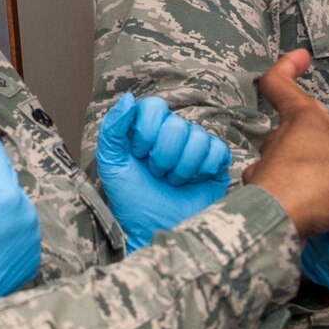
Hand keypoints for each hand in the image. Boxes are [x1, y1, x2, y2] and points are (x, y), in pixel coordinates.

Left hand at [94, 93, 232, 250]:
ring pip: (198, 138)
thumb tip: (126, 98)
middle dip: (163, 157)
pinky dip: (202, 171)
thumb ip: (112, 129)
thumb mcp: (111, 164)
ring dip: (181, 168)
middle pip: (177, 125)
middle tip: (157, 174)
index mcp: (148, 128)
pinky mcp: (216, 162)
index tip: (138, 155)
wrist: (154, 231)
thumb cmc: (132, 200)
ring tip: (173, 182)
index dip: (146, 132)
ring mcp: (196, 147)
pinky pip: (218, 151)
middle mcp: (174, 133)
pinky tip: (193, 183)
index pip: (154, 106)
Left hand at [242, 51, 328, 237]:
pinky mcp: (272, 199)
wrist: (272, 231)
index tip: (302, 57)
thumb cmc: (304, 188)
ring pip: (297, 158)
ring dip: (321, 164)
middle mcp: (281, 141)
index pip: (280, 81)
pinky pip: (294, 189)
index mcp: (299, 120)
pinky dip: (311, 193)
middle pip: (304, 126)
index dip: (290, 65)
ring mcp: (272, 171)